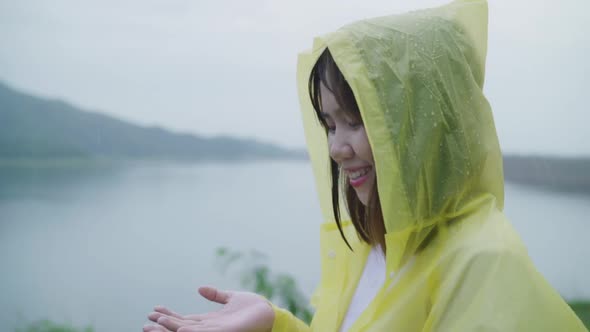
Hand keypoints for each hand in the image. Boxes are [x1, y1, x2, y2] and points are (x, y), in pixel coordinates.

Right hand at [145, 286, 274, 331]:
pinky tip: (176, 328)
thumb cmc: (254, 308)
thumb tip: (199, 288)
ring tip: (152, 325)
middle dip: (163, 325)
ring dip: (169, 328)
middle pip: (180, 327)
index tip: (155, 309)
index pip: (184, 319)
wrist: (269, 313)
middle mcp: (209, 328)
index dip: (169, 316)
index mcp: (210, 321)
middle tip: (146, 321)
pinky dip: (187, 331)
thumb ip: (216, 295)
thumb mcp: (231, 298)